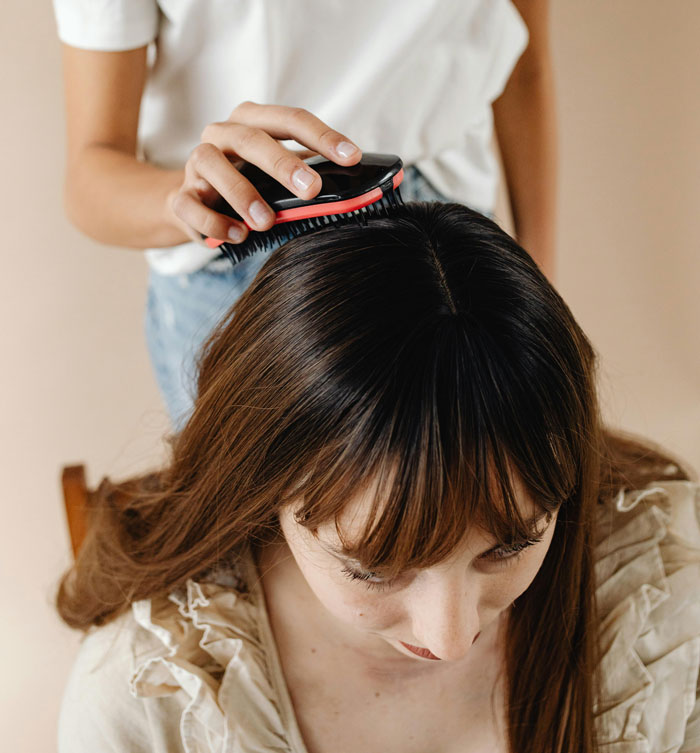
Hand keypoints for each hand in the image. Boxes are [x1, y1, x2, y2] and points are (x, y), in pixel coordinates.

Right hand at [164, 101, 362, 245]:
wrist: (193, 204)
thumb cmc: (247, 184)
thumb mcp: (276, 175)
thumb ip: (307, 174)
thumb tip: (354, 190)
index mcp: (251, 122)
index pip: (289, 120)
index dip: (322, 137)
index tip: (352, 157)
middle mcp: (221, 135)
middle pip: (251, 138)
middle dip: (283, 164)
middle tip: (311, 189)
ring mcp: (196, 164)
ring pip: (213, 165)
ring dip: (242, 194)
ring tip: (267, 222)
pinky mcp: (180, 196)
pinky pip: (191, 205)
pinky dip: (214, 222)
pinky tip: (238, 235)